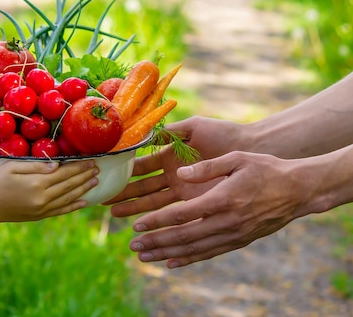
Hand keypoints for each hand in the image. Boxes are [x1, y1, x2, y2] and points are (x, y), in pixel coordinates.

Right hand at [0, 160, 98, 221]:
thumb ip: (35, 166)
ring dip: (83, 190)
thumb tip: (56, 165)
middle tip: (97, 169)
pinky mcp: (40, 216)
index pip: (64, 173)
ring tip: (95, 182)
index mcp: (37, 183)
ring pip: (68, 198)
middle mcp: (43, 197)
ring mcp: (42, 208)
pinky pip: (61, 211)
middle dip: (84, 176)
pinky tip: (84, 202)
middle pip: (69, 185)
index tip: (90, 161)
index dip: (79, 167)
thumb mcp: (12, 167)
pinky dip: (74, 206)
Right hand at [106, 116, 243, 216]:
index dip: (124, 170)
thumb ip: (169, 132)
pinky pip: (171, 211)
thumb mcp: (194, 127)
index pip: (141, 165)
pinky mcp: (194, 202)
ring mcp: (182, 189)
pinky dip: (156, 218)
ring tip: (115, 214)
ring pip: (152, 201)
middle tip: (102, 199)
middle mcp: (172, 174)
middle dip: (123, 193)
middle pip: (142, 186)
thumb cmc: (223, 134)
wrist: (250, 149)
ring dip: (133, 207)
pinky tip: (142, 225)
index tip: (107, 174)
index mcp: (169, 155)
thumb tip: (143, 134)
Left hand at [127, 151, 310, 267]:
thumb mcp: (236, 159)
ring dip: (167, 254)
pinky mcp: (239, 241)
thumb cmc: (266, 168)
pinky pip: (210, 253)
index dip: (157, 221)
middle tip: (133, 246)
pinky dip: (189, 259)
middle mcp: (227, 221)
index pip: (182, 215)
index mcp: (223, 199)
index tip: (137, 226)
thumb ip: (206, 167)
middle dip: (156, 242)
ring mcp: (233, 234)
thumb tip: (180, 173)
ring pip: (194, 249)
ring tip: (145, 257)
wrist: (298, 190)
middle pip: (183, 237)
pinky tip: (171, 262)